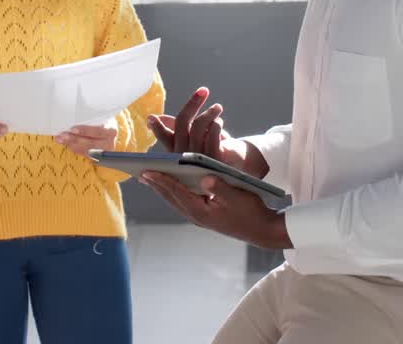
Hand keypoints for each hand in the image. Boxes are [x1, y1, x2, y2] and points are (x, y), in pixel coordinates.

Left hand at [56, 119, 118, 155]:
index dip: (85, 131)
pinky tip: (66, 143)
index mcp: (111, 131)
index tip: (73, 129)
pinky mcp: (97, 157)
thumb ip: (91, 119)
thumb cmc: (103, 120)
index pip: (97, 132)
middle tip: (62, 135)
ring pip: (85, 150)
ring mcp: (103, 152)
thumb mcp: (101, 117)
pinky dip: (74, 148)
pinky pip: (83, 153)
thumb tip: (72, 118)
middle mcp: (109, 143)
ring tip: (60, 139)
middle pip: (89, 143)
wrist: (110, 130)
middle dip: (74, 139)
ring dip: (71, 144)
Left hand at [142, 173, 291, 249]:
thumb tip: (205, 177)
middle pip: (171, 197)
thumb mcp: (238, 197)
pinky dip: (173, 191)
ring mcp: (199, 217)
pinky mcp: (203, 215)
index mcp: (202, 212)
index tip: (147, 171)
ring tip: (149, 177)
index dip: (161, 180)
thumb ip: (221, 186)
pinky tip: (170, 184)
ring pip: (175, 200)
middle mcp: (197, 216)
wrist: (262, 231)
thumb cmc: (251, 212)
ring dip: (162, 188)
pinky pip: (183, 201)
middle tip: (140, 172)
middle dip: (156, 184)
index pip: (177, 192)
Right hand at [148, 86, 266, 177]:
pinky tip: (219, 122)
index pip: (163, 137)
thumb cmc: (209, 152)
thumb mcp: (191, 140)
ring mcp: (198, 158)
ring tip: (218, 108)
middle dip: (192, 103)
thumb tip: (153, 118)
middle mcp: (183, 156)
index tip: (151, 118)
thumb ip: (176, 129)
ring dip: (210, 112)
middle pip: (182, 122)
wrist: (233, 170)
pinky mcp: (214, 158)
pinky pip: (213, 132)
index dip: (156, 128)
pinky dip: (216, 123)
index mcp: (175, 151)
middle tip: (203, 91)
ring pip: (198, 125)